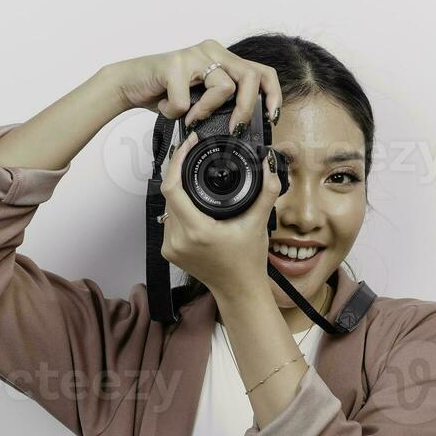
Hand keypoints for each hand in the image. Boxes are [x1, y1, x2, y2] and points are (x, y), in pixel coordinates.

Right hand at [105, 39, 281, 130]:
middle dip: (247, 109)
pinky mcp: (174, 64)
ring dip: (206, 111)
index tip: (272, 117)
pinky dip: (175, 112)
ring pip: (224, 86)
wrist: (129, 84)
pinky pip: (186, 100)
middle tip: (234, 129)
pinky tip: (165, 107)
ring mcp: (194, 55)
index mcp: (223, 58)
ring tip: (188, 117)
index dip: (272, 94)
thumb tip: (244, 129)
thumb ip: (222, 104)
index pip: (261, 71)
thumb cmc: (165, 92)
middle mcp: (212, 51)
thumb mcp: (201, 98)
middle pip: (250, 76)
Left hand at [159, 130, 283, 300]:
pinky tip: (190, 204)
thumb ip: (267, 191)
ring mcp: (171, 247)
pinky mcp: (169, 252)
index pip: (172, 187)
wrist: (238, 289)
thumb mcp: (259, 223)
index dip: (177, 161)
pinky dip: (178, 209)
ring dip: (178, 192)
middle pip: (168, 194)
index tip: (187, 146)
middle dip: (179, 172)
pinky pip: (168, 222)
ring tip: (192, 179)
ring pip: (167, 207)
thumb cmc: (248, 261)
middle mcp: (178, 239)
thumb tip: (268, 166)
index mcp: (197, 231)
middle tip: (192, 156)